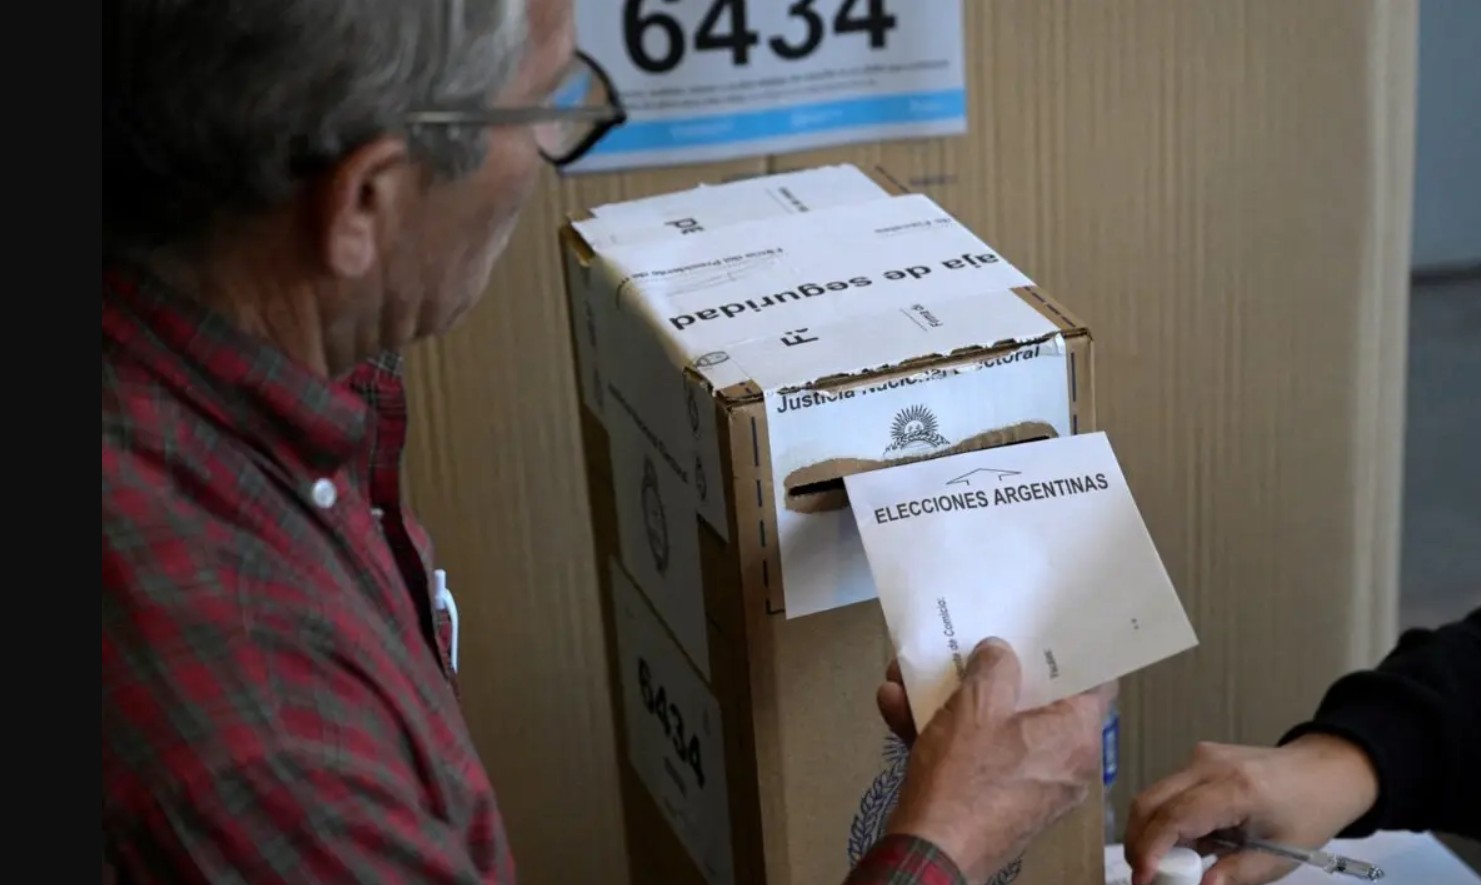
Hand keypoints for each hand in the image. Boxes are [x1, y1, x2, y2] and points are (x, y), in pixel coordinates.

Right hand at [879, 638, 1114, 882]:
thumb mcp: (976, 705)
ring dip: (950, 703)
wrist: (932, 854)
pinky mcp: (998, 805)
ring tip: (908, 678)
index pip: (1094, 680)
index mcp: (1076, 735)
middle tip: (963, 649)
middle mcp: (1064, 764)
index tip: (1042, 630)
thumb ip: (995, 666)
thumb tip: (1000, 654)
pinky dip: (944, 736)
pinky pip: (979, 758)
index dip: (1068, 651)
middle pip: (1033, 703)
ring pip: (996, 729)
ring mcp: (1031, 788)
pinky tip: (896, 710)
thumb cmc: (965, 778)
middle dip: (987, 675)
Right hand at [1124, 734, 1379, 884]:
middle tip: (1145, 877)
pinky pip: (1167, 792)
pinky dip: (1164, 820)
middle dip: (1138, 844)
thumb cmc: (1308, 814)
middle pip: (1150, 802)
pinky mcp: (1197, 758)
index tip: (1143, 879)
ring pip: (1153, 796)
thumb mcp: (1280, 857)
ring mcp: (1200, 757)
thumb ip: (1237, 874)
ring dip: (1151, 833)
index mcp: (1236, 789)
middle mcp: (1208, 765)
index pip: (1176, 816)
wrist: (1324, 772)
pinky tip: (1188, 842)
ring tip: (1169, 864)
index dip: (1151, 849)